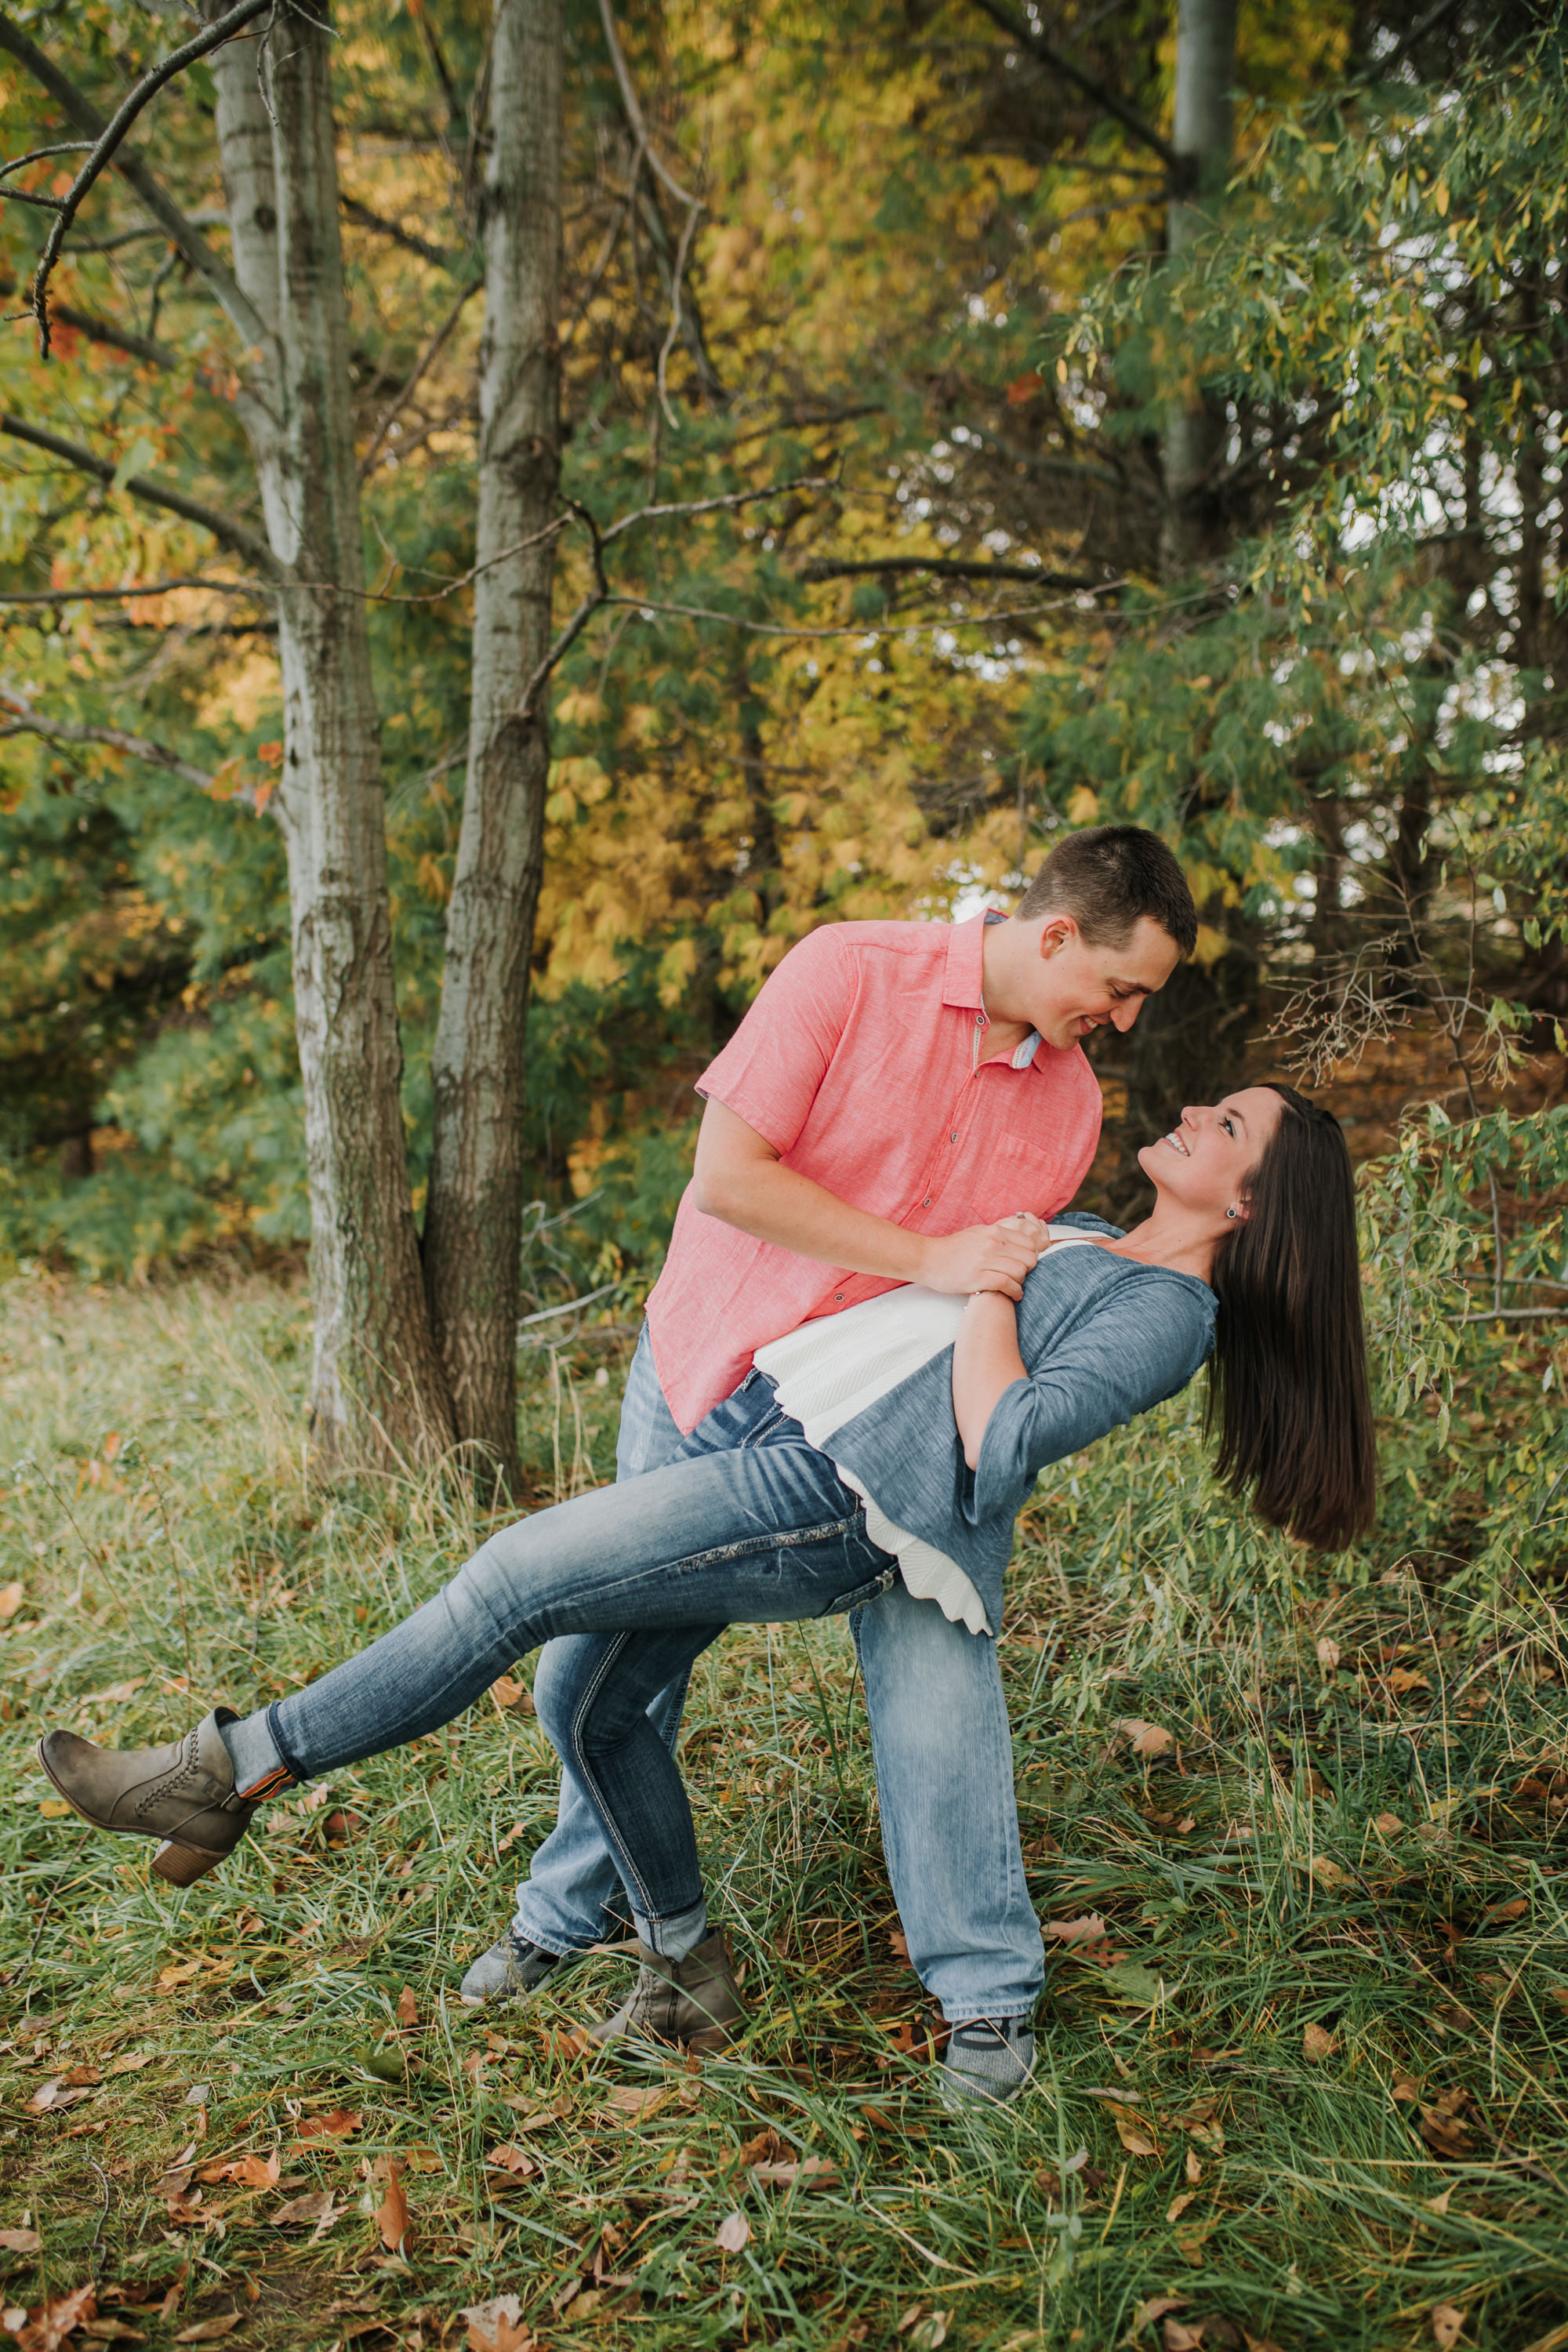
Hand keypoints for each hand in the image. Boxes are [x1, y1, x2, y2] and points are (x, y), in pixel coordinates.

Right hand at [918, 1213, 1049, 1300]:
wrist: (927, 1259)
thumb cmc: (952, 1249)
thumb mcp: (977, 1233)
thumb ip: (997, 1236)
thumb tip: (1018, 1241)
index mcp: (994, 1231)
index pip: (1029, 1242)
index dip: (1031, 1255)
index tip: (1026, 1263)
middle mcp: (991, 1243)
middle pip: (1028, 1258)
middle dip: (1029, 1270)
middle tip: (1021, 1276)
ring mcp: (984, 1260)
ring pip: (1020, 1271)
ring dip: (1021, 1282)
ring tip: (1015, 1286)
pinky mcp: (977, 1278)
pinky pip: (1007, 1284)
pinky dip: (1015, 1292)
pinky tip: (1014, 1295)